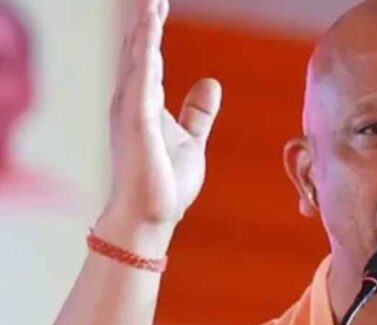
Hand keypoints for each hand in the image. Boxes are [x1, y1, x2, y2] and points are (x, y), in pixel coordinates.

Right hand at [106, 0, 221, 227]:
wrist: (152, 217)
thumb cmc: (165, 182)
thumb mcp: (190, 140)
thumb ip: (198, 113)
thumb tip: (210, 83)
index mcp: (144, 104)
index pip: (148, 60)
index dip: (152, 32)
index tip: (160, 6)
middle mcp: (132, 102)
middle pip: (139, 53)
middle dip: (145, 24)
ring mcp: (132, 112)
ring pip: (138, 61)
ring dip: (144, 31)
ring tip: (151, 3)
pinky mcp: (137, 123)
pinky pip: (142, 80)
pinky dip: (146, 54)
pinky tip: (150, 32)